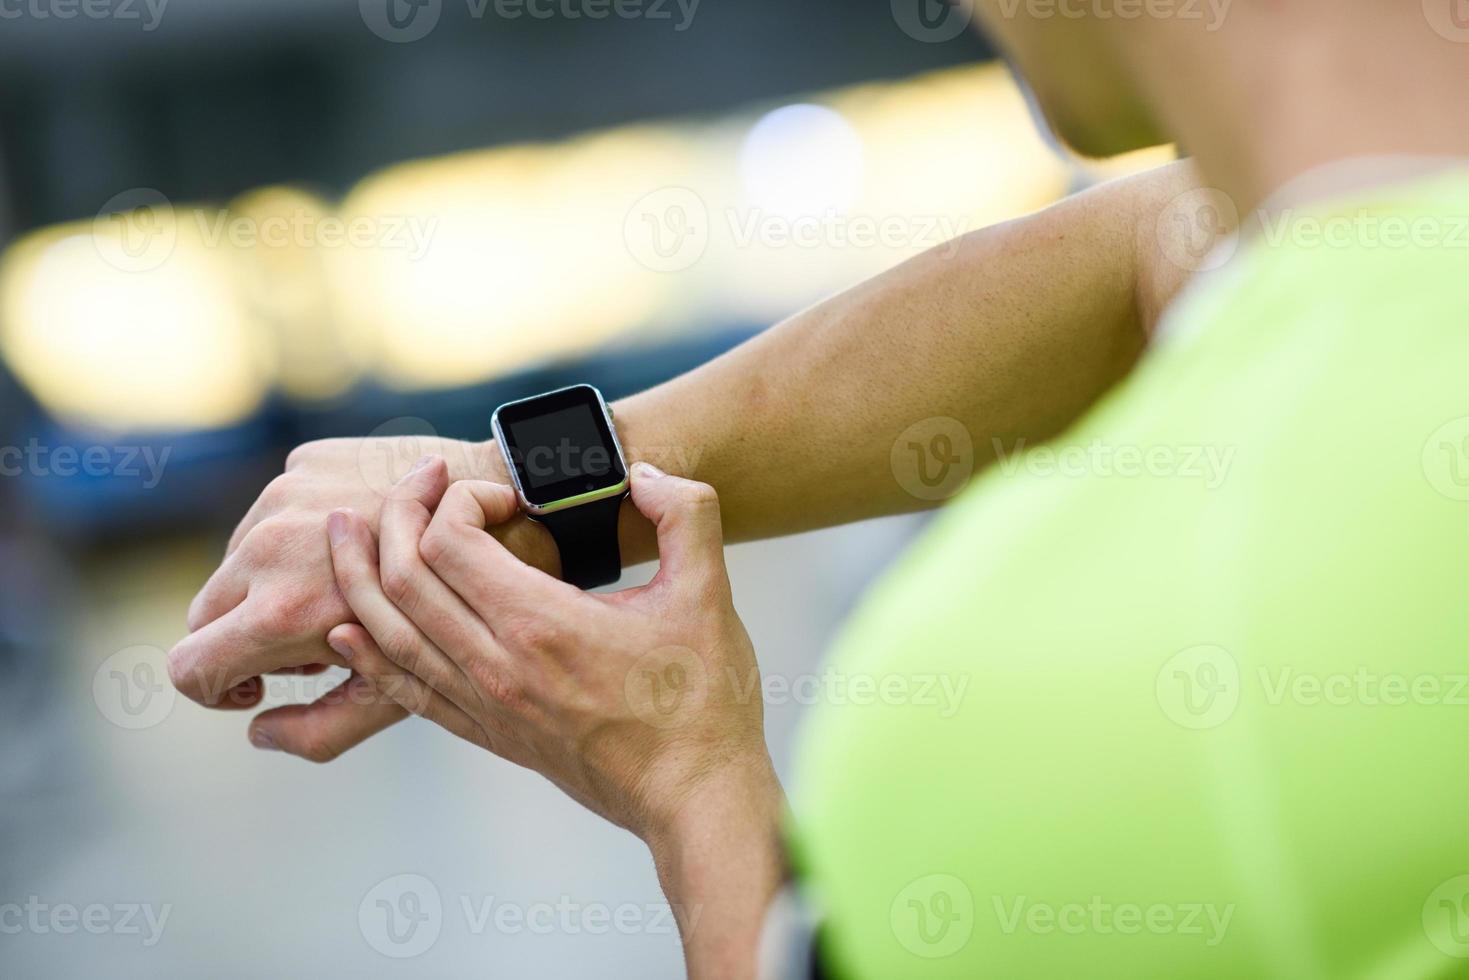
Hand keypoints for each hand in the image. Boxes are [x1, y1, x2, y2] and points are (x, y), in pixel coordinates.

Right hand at [167, 434, 557, 760]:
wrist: (510, 504)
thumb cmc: (464, 617)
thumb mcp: (395, 693)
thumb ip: (320, 729)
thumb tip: (258, 732)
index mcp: (283, 612)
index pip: (190, 666)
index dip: (216, 688)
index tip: (258, 686)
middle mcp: (268, 546)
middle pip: (208, 611)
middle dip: (248, 635)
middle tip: (317, 641)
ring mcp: (282, 494)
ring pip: (241, 556)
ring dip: (276, 580)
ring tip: (350, 587)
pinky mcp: (305, 458)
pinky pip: (276, 505)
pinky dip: (301, 530)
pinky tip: (364, 538)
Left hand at [323, 457, 777, 840]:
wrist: (694, 798)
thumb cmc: (705, 700)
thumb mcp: (709, 592)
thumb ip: (685, 513)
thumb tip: (638, 473)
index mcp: (542, 625)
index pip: (449, 541)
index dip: (460, 497)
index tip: (500, 491)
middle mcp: (497, 667)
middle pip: (402, 578)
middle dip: (398, 514)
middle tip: (417, 481)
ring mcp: (485, 706)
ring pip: (386, 633)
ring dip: (357, 574)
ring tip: (345, 531)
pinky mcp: (487, 733)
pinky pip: (402, 689)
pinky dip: (365, 652)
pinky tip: (345, 630)